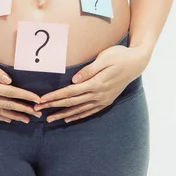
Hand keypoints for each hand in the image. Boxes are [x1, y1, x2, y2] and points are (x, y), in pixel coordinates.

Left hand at [34, 44, 149, 122]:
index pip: (70, 92)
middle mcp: (99, 94)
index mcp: (96, 83)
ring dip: (63, 115)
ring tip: (50, 119)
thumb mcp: (105, 58)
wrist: (137, 62)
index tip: (41, 100)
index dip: (55, 97)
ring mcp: (103, 99)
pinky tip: (69, 118)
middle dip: (53, 107)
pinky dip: (78, 116)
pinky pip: (90, 111)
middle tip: (38, 111)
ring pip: (79, 110)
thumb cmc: (119, 56)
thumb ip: (89, 70)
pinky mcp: (106, 100)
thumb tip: (74, 80)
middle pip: (71, 103)